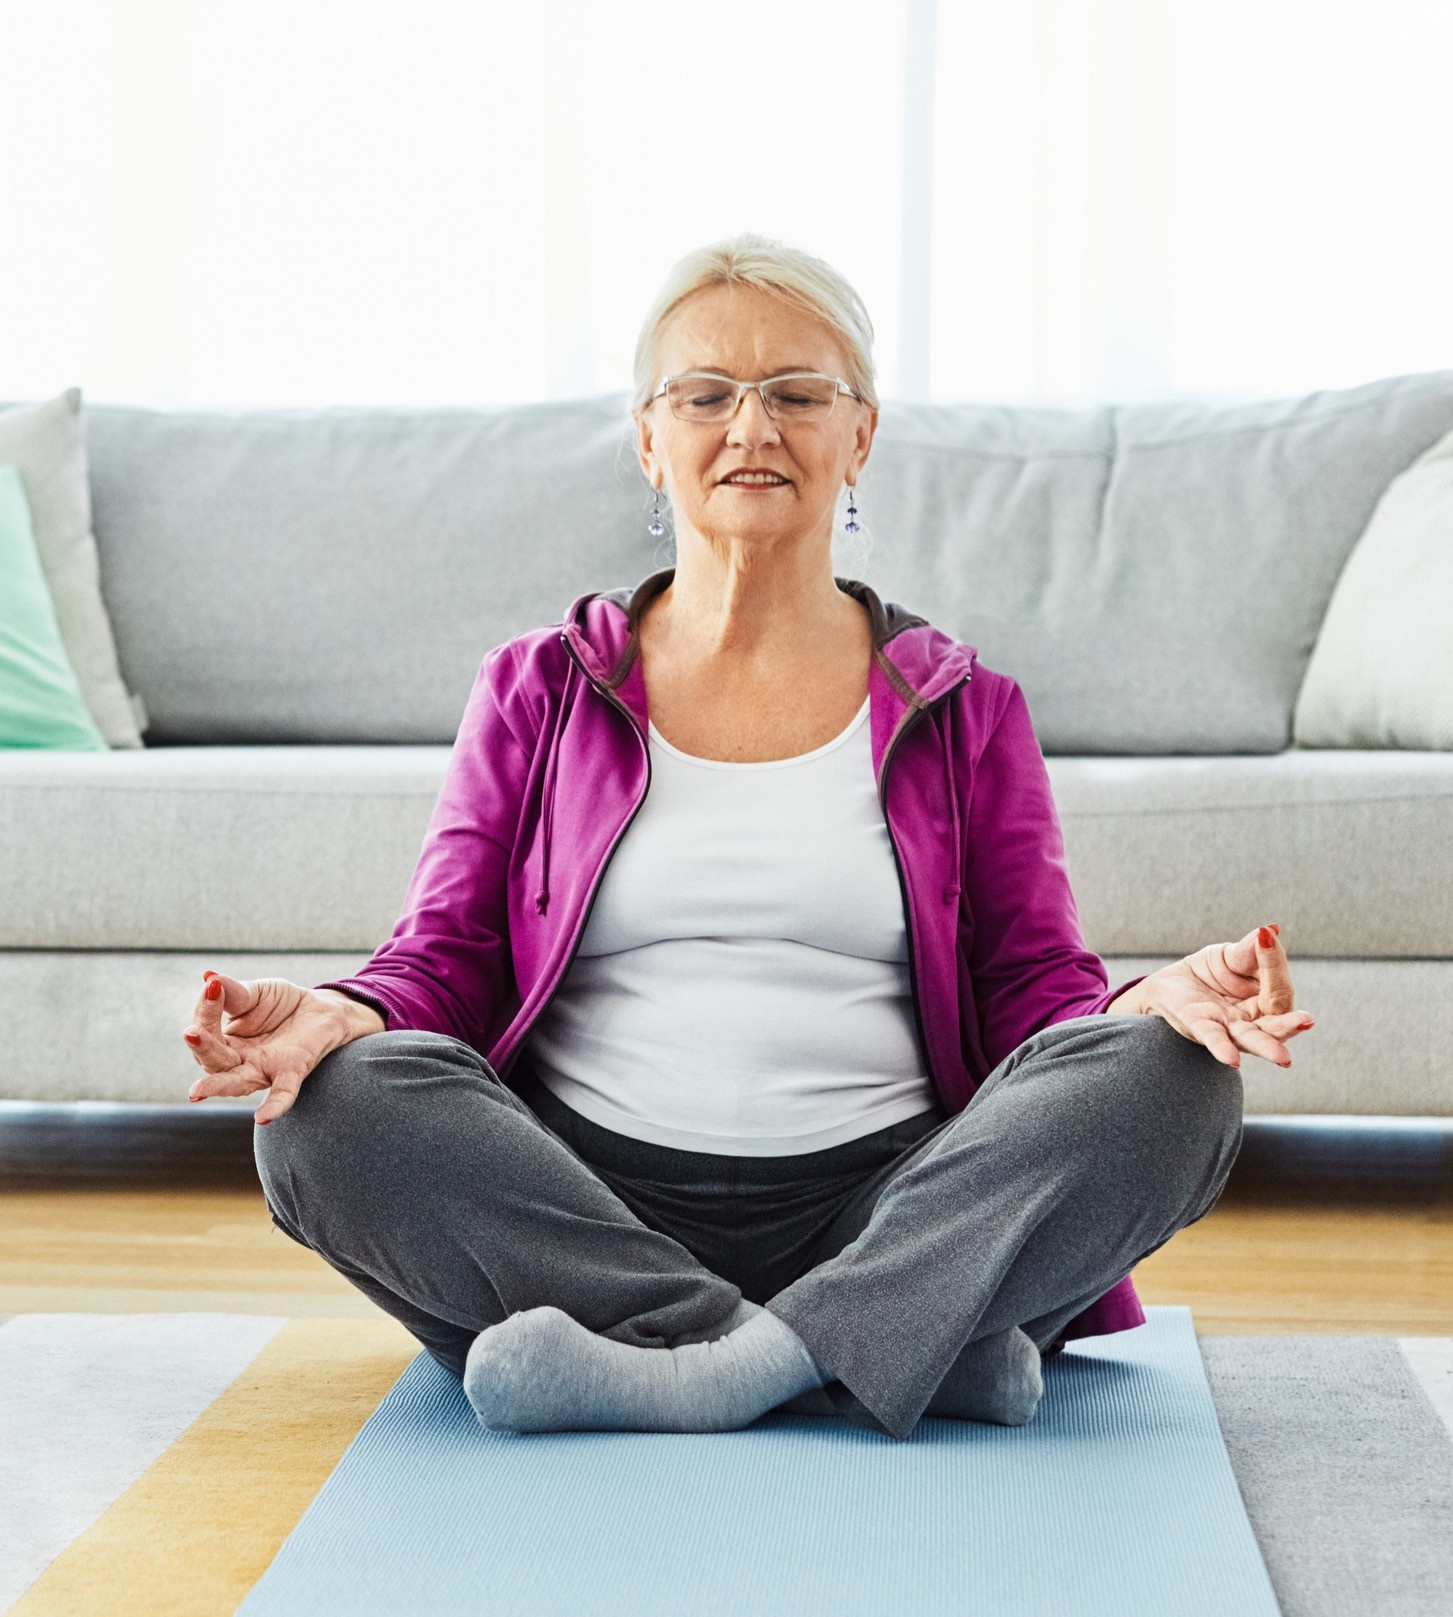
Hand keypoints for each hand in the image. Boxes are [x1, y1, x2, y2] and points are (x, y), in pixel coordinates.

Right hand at [181, 973, 375, 1123]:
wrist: (322, 1009)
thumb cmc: (281, 1005)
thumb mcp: (254, 993)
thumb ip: (233, 991)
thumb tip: (208, 978)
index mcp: (226, 1042)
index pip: (205, 1032)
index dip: (205, 1011)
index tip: (210, 986)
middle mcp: (240, 1062)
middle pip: (214, 1062)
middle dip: (203, 1047)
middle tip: (192, 1032)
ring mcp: (265, 1069)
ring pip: (237, 1082)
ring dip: (218, 1086)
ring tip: (197, 1091)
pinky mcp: (293, 1071)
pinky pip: (283, 1093)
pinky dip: (274, 1106)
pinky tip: (263, 1118)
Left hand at [1139, 923, 1314, 1069]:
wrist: (1170, 985)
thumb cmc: (1211, 972)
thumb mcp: (1232, 955)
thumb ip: (1252, 949)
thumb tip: (1270, 931)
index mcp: (1267, 1000)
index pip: (1280, 988)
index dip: (1274, 964)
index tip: (1266, 938)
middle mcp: (1254, 1019)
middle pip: (1276, 1023)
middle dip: (1290, 1024)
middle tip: (1306, 1021)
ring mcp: (1229, 1027)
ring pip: (1252, 1039)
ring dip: (1267, 1048)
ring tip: (1283, 1057)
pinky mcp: (1200, 1028)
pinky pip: (1215, 1040)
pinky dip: (1223, 1049)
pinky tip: (1232, 1059)